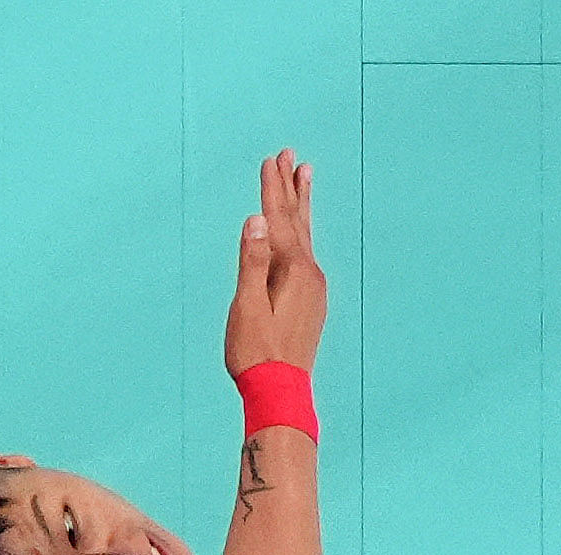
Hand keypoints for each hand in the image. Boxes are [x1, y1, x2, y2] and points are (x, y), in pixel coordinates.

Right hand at [224, 149, 325, 377]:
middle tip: (290, 155)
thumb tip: (257, 220)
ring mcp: (314, 288)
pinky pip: (306, 254)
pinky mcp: (311, 302)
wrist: (281, 392)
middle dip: (291, 188)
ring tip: (305, 178)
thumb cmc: (256, 353)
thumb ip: (252, 262)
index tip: (270, 160)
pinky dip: (302, 233)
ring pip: (306, 236)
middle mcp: (310, 274)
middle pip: (298, 221)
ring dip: (302, 206)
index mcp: (293, 271)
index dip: (272, 190)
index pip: (280, 220)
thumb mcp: (247, 307)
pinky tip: (301, 234)